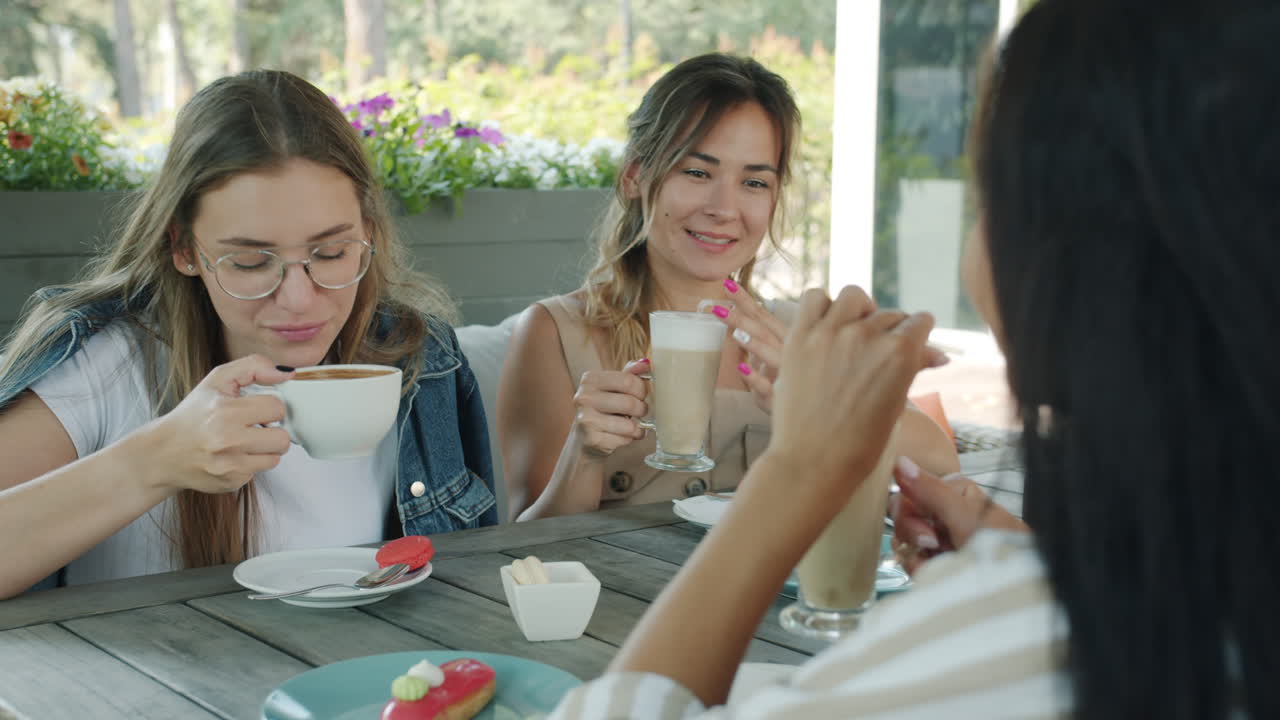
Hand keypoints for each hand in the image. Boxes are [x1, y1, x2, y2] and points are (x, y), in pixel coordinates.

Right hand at [142, 355, 294, 493]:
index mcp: (225, 412)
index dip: (270, 407)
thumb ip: (254, 366)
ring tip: (244, 441)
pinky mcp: (231, 482)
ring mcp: (230, 466)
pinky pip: (259, 472)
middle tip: (255, 427)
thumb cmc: (193, 415)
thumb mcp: (217, 380)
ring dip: (264, 449)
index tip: (257, 409)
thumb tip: (287, 373)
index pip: (277, 408)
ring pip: (275, 458)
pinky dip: (250, 464)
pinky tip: (233, 456)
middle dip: (273, 431)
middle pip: (283, 439)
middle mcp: (227, 441)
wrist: (164, 453)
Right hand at [571, 359, 649, 458]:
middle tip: (639, 412)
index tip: (640, 395)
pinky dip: (629, 439)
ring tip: (631, 425)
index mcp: (590, 379)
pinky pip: (624, 439)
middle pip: (630, 403)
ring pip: (629, 425)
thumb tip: (647, 363)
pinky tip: (621, 436)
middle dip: (641, 409)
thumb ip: (630, 373)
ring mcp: (586, 419)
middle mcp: (584, 397)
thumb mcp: (614, 387)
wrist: (585, 438)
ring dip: (637, 427)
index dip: (641, 390)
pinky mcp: (592, 439)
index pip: (629, 381)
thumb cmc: (605, 409)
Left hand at [712, 279, 787, 412]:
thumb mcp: (774, 355)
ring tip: (735, 333)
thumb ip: (760, 337)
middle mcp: (788, 352)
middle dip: (741, 317)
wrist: (811, 411)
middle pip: (764, 330)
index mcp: (785, 339)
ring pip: (772, 355)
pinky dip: (755, 378)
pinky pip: (768, 387)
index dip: (745, 300)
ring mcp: (785, 373)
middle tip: (716, 307)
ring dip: (754, 343)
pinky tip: (742, 369)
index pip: (763, 315)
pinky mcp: (779, 397)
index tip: (727, 284)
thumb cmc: (788, 380)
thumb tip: (736, 316)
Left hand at [765, 286, 934, 487]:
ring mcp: (831, 332)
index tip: (911, 339)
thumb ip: (913, 368)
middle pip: (888, 314)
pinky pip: (814, 298)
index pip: (919, 321)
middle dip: (888, 331)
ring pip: (854, 297)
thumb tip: (940, 355)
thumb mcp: (897, 402)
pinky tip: (825, 326)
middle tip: (877, 353)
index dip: (917, 333)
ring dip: (858, 310)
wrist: (814, 461)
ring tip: (852, 331)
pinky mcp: (800, 336)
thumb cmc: (861, 442)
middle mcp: (867, 335)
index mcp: (900, 352)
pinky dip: (822, 306)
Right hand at [889, 458, 1029, 573]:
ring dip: (918, 554)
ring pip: (903, 540)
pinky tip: (940, 571)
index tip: (927, 530)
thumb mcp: (963, 515)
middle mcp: (942, 510)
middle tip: (936, 545)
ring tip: (944, 561)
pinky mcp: (937, 559)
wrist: (1016, 582)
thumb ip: (930, 490)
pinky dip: (921, 568)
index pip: (907, 492)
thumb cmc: (998, 544)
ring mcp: (939, 536)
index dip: (908, 513)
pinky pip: (911, 559)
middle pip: (902, 516)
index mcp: (950, 490)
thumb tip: (899, 460)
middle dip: (914, 534)